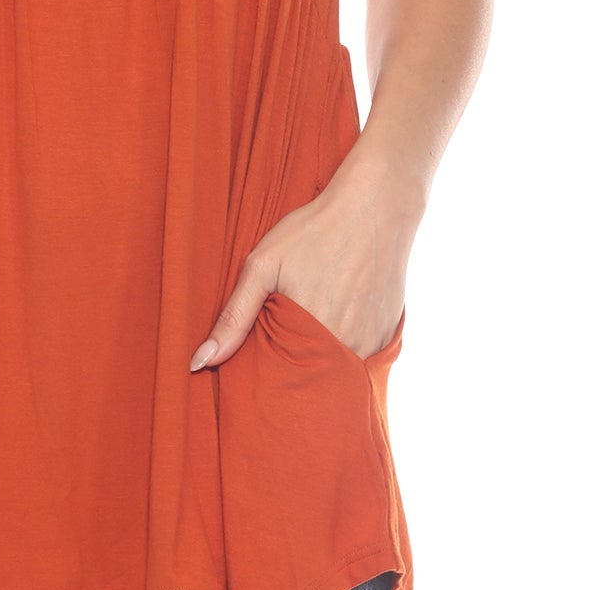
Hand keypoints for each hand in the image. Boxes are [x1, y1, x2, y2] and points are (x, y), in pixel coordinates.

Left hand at [187, 161, 418, 369]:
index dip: (270, 376)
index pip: (283, 383)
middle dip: (297, 370)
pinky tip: (342, 314)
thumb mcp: (262, 266)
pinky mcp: (390, 337)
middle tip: (287, 336)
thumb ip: (233, 318)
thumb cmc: (314, 231)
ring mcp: (373, 346)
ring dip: (323, 361)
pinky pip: (363, 358)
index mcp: (310, 339)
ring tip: (314, 324)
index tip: (262, 359)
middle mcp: (347, 351)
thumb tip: (200, 363)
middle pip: (313, 381)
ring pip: (339, 371)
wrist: (377, 205)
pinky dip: (348, 348)